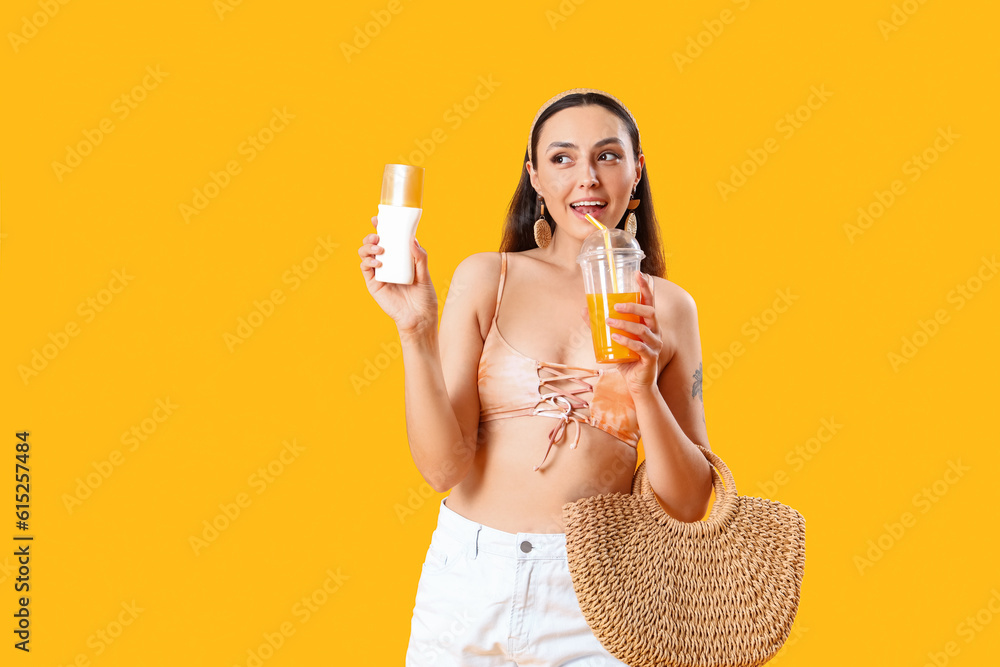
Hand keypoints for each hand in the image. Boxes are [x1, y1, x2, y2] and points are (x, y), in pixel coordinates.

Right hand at [359, 215, 438, 336]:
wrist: (419, 318)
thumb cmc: (424, 297)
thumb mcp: (425, 275)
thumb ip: (420, 258)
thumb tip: (412, 239)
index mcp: (400, 257)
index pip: (389, 238)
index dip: (381, 226)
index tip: (377, 217)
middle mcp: (388, 263)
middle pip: (374, 243)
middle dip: (372, 235)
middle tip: (378, 235)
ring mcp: (379, 272)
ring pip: (365, 253)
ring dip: (368, 246)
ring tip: (379, 249)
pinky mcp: (373, 283)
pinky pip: (365, 268)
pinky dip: (368, 262)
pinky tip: (378, 263)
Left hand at [580, 271, 661, 393]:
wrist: (637, 384)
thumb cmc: (627, 358)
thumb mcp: (612, 340)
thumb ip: (600, 325)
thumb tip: (584, 310)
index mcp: (649, 324)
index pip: (649, 302)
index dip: (645, 287)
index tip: (637, 273)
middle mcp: (655, 332)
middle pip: (650, 312)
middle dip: (633, 306)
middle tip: (616, 305)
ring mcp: (655, 345)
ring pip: (643, 330)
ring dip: (625, 324)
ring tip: (608, 321)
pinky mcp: (651, 359)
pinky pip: (641, 348)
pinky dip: (627, 341)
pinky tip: (615, 337)